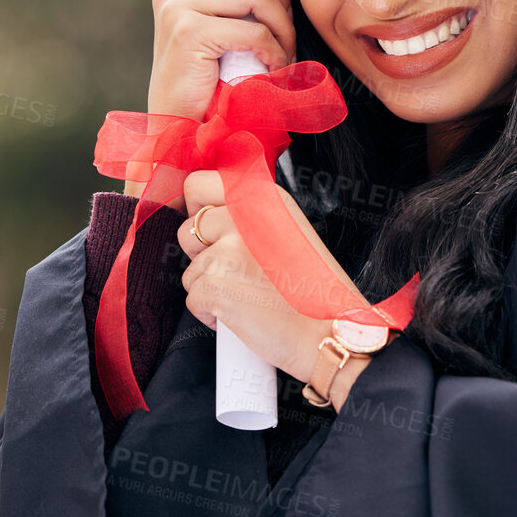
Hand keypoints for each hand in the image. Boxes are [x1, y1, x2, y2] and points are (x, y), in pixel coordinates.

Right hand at [122, 0, 296, 203]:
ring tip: (279, 56)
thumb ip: (240, 0)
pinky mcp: (189, 32)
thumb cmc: (211, 93)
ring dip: (281, 26)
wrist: (179, 139)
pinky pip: (251, 25)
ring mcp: (178, 8)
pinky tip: (268, 69)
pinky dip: (271, 49)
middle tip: (285, 28)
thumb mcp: (225, 38)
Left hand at [176, 169, 366, 387]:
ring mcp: (227, 250)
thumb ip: (248, 215)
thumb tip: (206, 216)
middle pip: (188, 230)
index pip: (197, 184)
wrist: (329, 331)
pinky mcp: (214, 285)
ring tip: (250, 295)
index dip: (197, 211)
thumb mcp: (286, 228)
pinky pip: (192, 299)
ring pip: (191, 270)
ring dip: (213, 287)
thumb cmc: (314, 289)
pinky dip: (211, 313)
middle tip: (239, 272)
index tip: (208, 230)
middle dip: (203, 255)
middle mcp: (242, 216)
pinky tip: (244, 314)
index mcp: (261, 196)